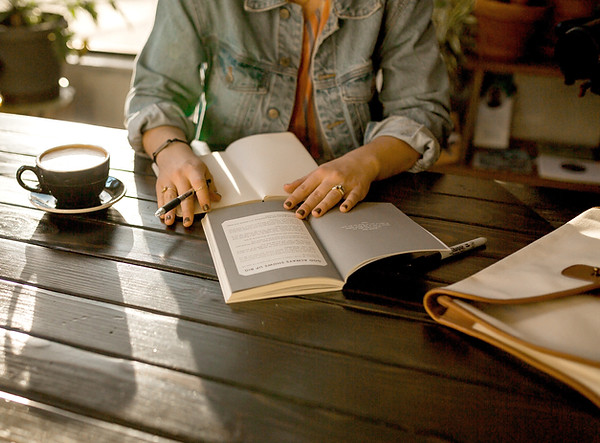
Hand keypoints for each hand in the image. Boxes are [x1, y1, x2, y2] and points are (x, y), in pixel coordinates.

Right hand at [155, 145, 220, 226]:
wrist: (172, 153)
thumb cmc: (190, 163)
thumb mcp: (203, 170)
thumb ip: (209, 184)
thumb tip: (215, 198)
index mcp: (193, 170)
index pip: (199, 184)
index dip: (203, 197)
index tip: (207, 208)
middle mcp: (180, 175)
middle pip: (184, 194)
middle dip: (186, 210)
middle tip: (188, 221)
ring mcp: (169, 179)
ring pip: (169, 197)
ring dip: (170, 210)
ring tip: (170, 221)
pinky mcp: (160, 184)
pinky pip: (160, 197)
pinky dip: (161, 207)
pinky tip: (163, 216)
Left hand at [283, 136, 418, 218]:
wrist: (361, 162)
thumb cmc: (337, 169)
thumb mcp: (319, 172)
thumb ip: (302, 182)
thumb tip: (286, 188)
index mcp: (320, 173)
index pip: (305, 187)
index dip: (295, 196)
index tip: (287, 205)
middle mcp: (332, 177)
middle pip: (317, 193)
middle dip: (307, 204)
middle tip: (299, 214)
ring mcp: (345, 183)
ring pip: (333, 195)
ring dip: (324, 204)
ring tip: (316, 214)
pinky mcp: (358, 189)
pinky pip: (353, 197)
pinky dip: (348, 202)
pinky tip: (343, 209)